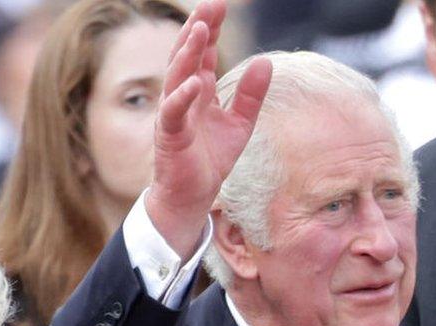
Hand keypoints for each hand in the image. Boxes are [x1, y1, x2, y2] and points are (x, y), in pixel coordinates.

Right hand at [147, 0, 271, 258]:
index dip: (210, 29)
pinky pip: (173, 113)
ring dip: (186, 54)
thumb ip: (251, 95)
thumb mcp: (240, 124)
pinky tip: (195, 83)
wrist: (192, 196)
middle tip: (209, 5)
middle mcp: (183, 97)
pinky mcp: (170, 136)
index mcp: (199, 91)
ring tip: (199, 31)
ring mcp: (173, 115)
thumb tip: (266, 61)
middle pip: (187, 56)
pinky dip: (182, 98)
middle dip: (197, 30)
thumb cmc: (211, 159)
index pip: (203, 53)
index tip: (221, 5)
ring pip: (176, 78)